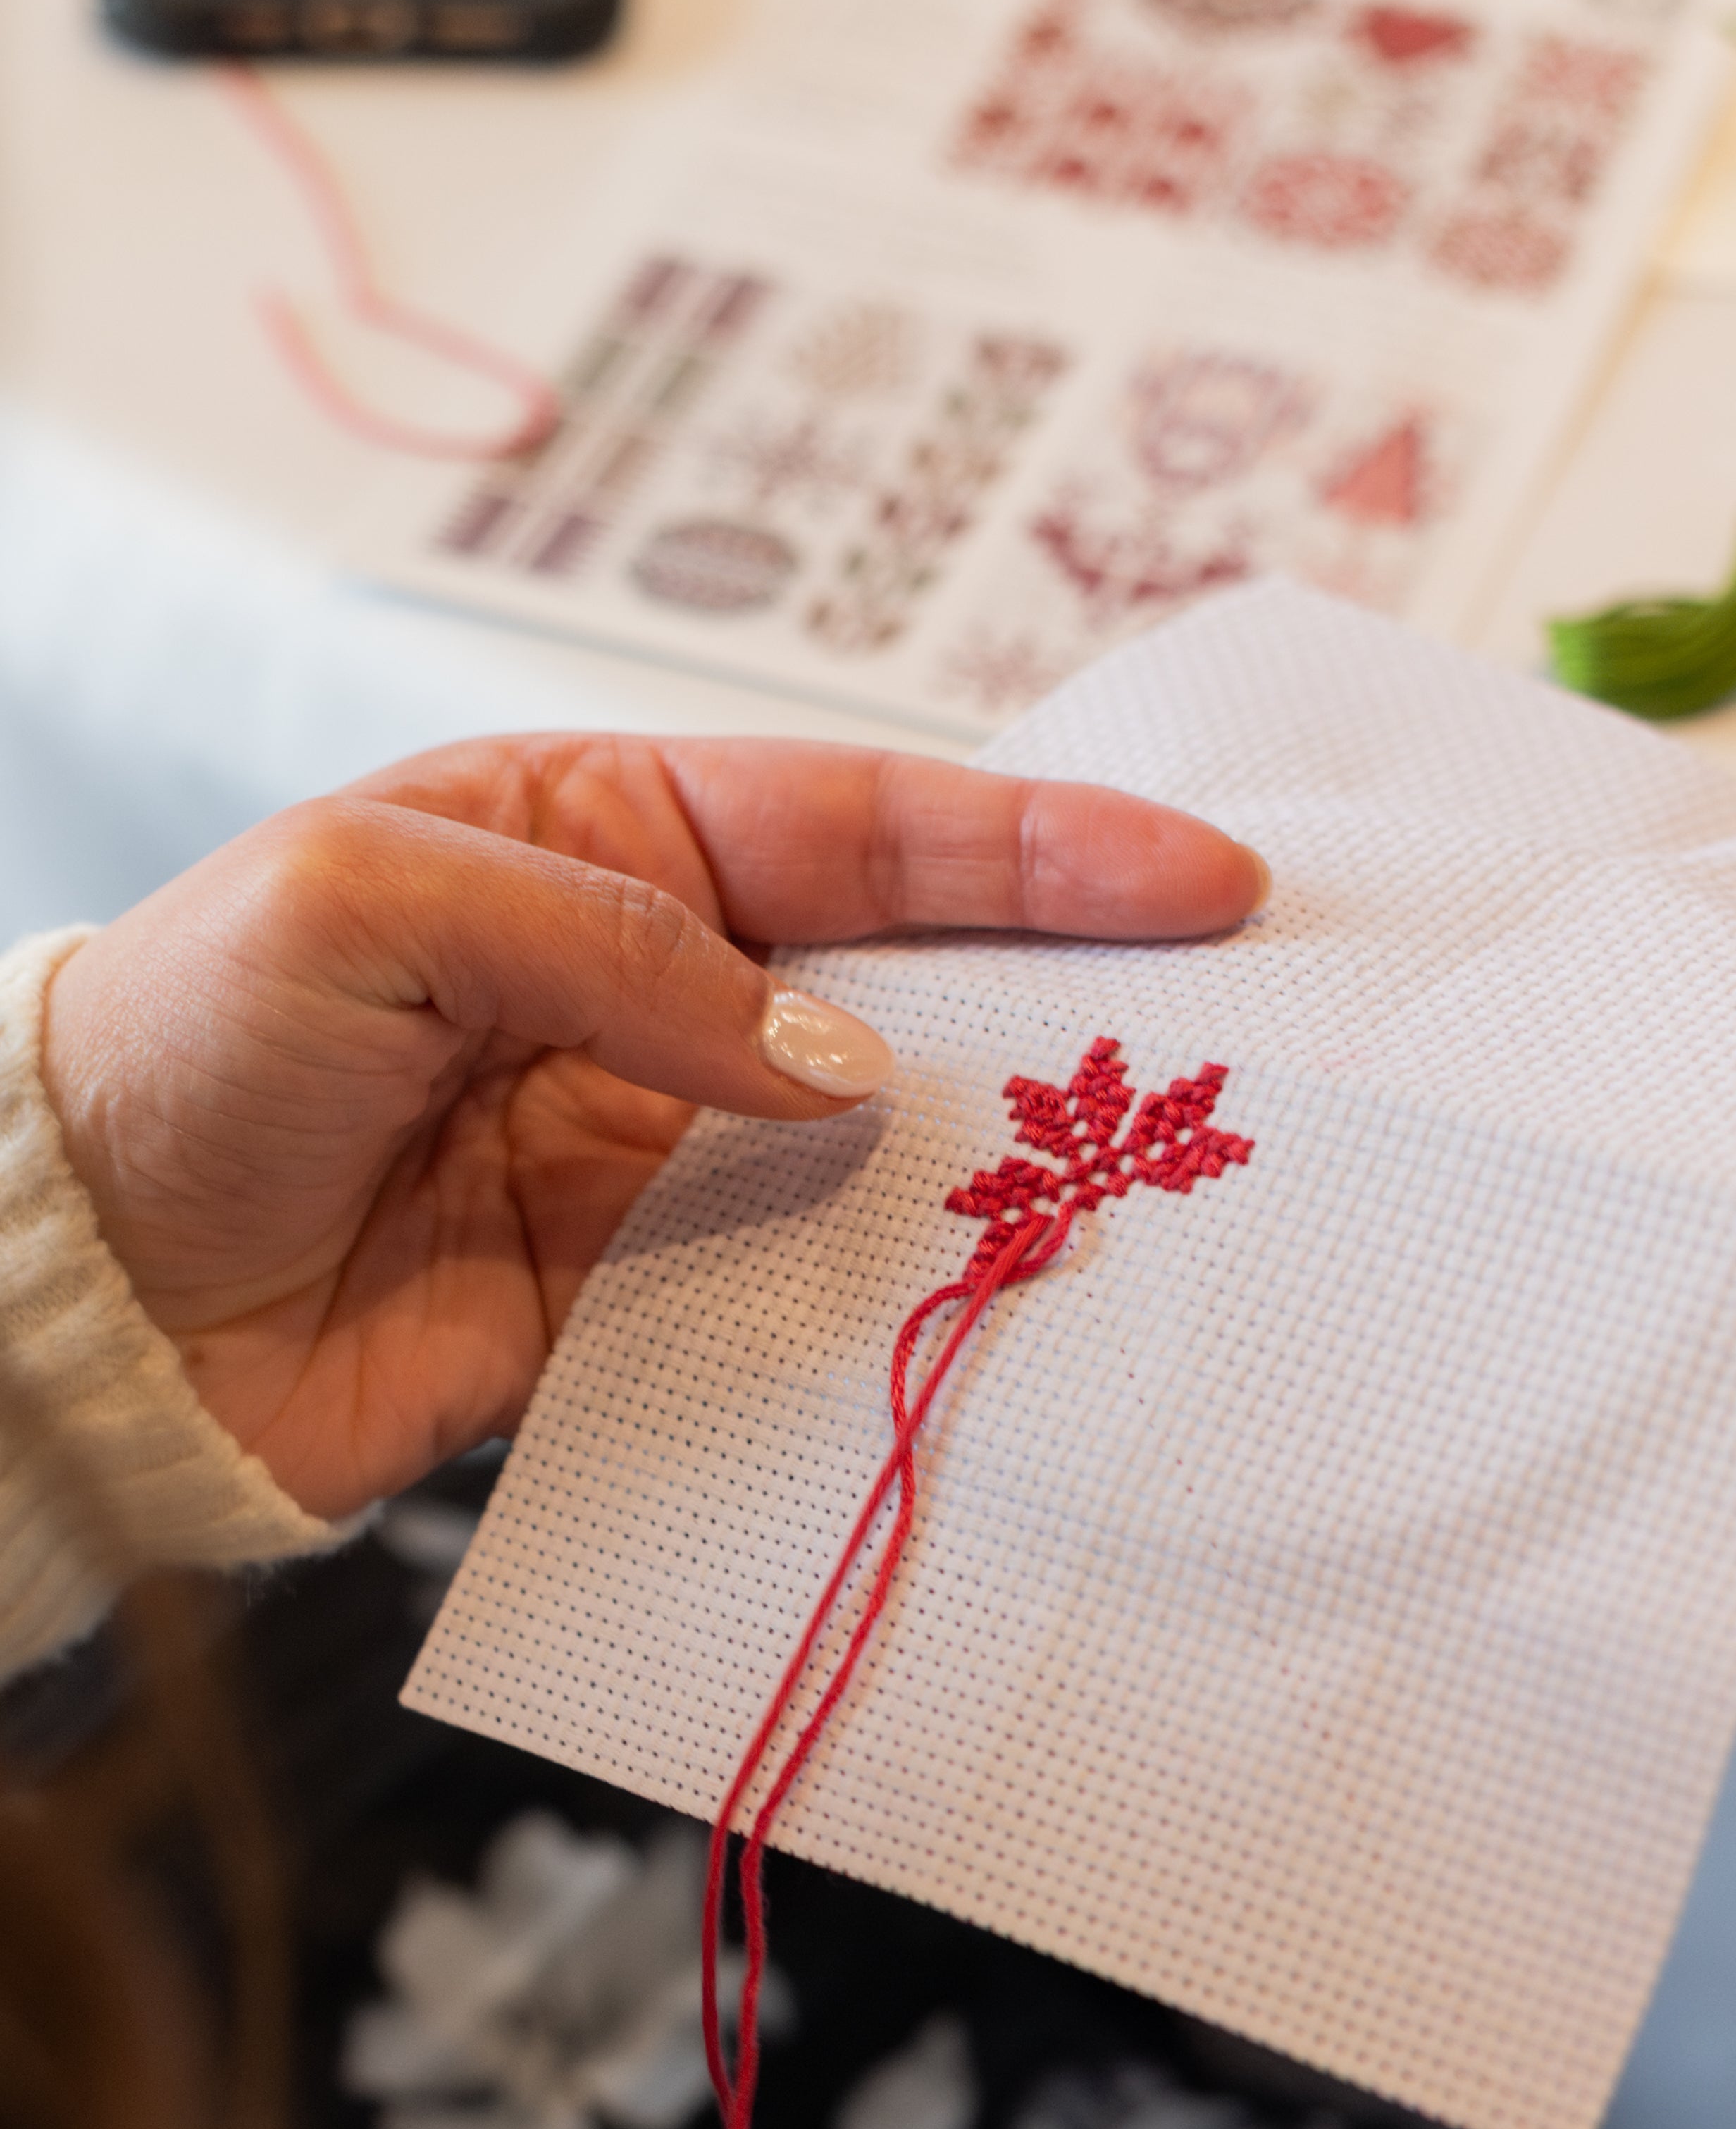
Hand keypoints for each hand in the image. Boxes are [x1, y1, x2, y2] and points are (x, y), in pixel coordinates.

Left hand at [42, 735, 1263, 1516]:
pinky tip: (982, 1303)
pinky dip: (889, 1299)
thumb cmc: (187, 1036)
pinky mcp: (635, 1296)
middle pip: (908, 982)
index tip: (1197, 873)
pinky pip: (796, 1290)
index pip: (862, 825)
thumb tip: (837, 1067)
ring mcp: (655, 1149)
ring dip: (997, 1169)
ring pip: (878, 1149)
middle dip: (1066, 1004)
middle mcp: (654, 990)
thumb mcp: (377, 904)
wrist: (84, 1288)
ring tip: (1138, 1182)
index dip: (1040, 846)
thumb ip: (624, 958)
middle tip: (1228, 1035)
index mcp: (600, 838)